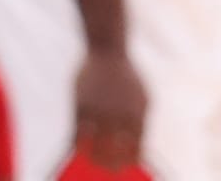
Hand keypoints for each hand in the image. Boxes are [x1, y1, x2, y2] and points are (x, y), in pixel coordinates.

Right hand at [72, 49, 145, 171]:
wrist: (108, 50)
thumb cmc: (127, 77)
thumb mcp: (143, 98)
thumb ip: (141, 124)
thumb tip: (138, 152)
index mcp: (137, 116)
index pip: (135, 150)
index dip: (129, 161)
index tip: (124, 166)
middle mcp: (119, 116)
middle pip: (114, 152)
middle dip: (111, 164)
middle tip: (109, 169)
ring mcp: (99, 111)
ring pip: (94, 145)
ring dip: (93, 157)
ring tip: (92, 161)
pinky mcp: (81, 105)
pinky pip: (78, 132)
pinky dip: (78, 142)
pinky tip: (77, 146)